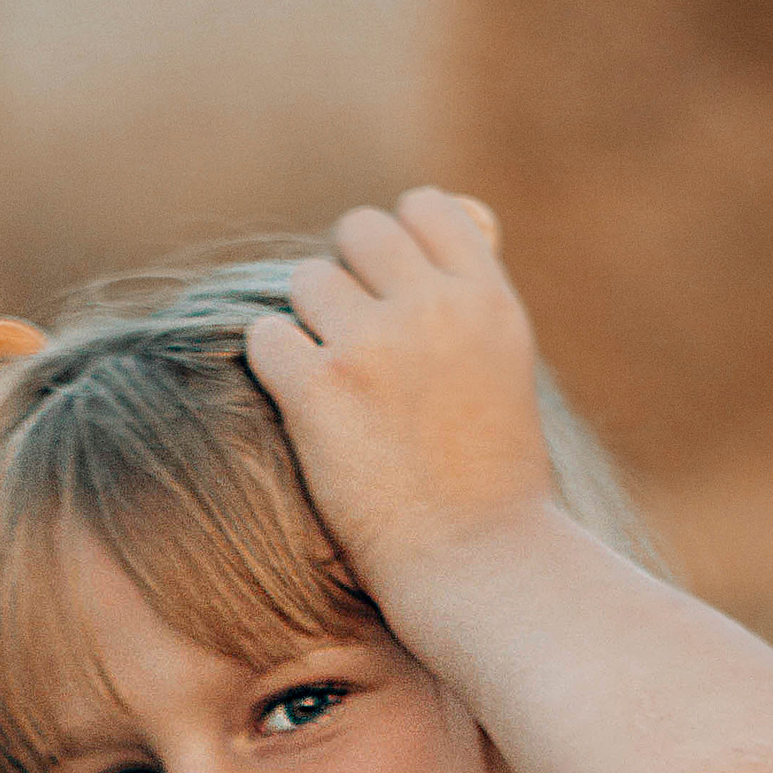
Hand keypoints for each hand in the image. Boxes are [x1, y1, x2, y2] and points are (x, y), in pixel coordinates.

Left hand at [243, 187, 552, 610]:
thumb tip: (461, 215)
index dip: (399, 245)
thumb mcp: (506, 366)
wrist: (477, 563)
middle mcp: (431, 306)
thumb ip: (473, 295)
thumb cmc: (493, 480)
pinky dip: (274, 367)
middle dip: (347, 276)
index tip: (392, 293)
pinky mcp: (318, 390)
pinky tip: (300, 406)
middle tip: (350, 338)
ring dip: (308, 323)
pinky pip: (266, 336)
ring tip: (332, 382)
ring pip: (306, 279)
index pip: (424, 209)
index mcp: (487, 296)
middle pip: (358, 231)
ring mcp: (372, 344)